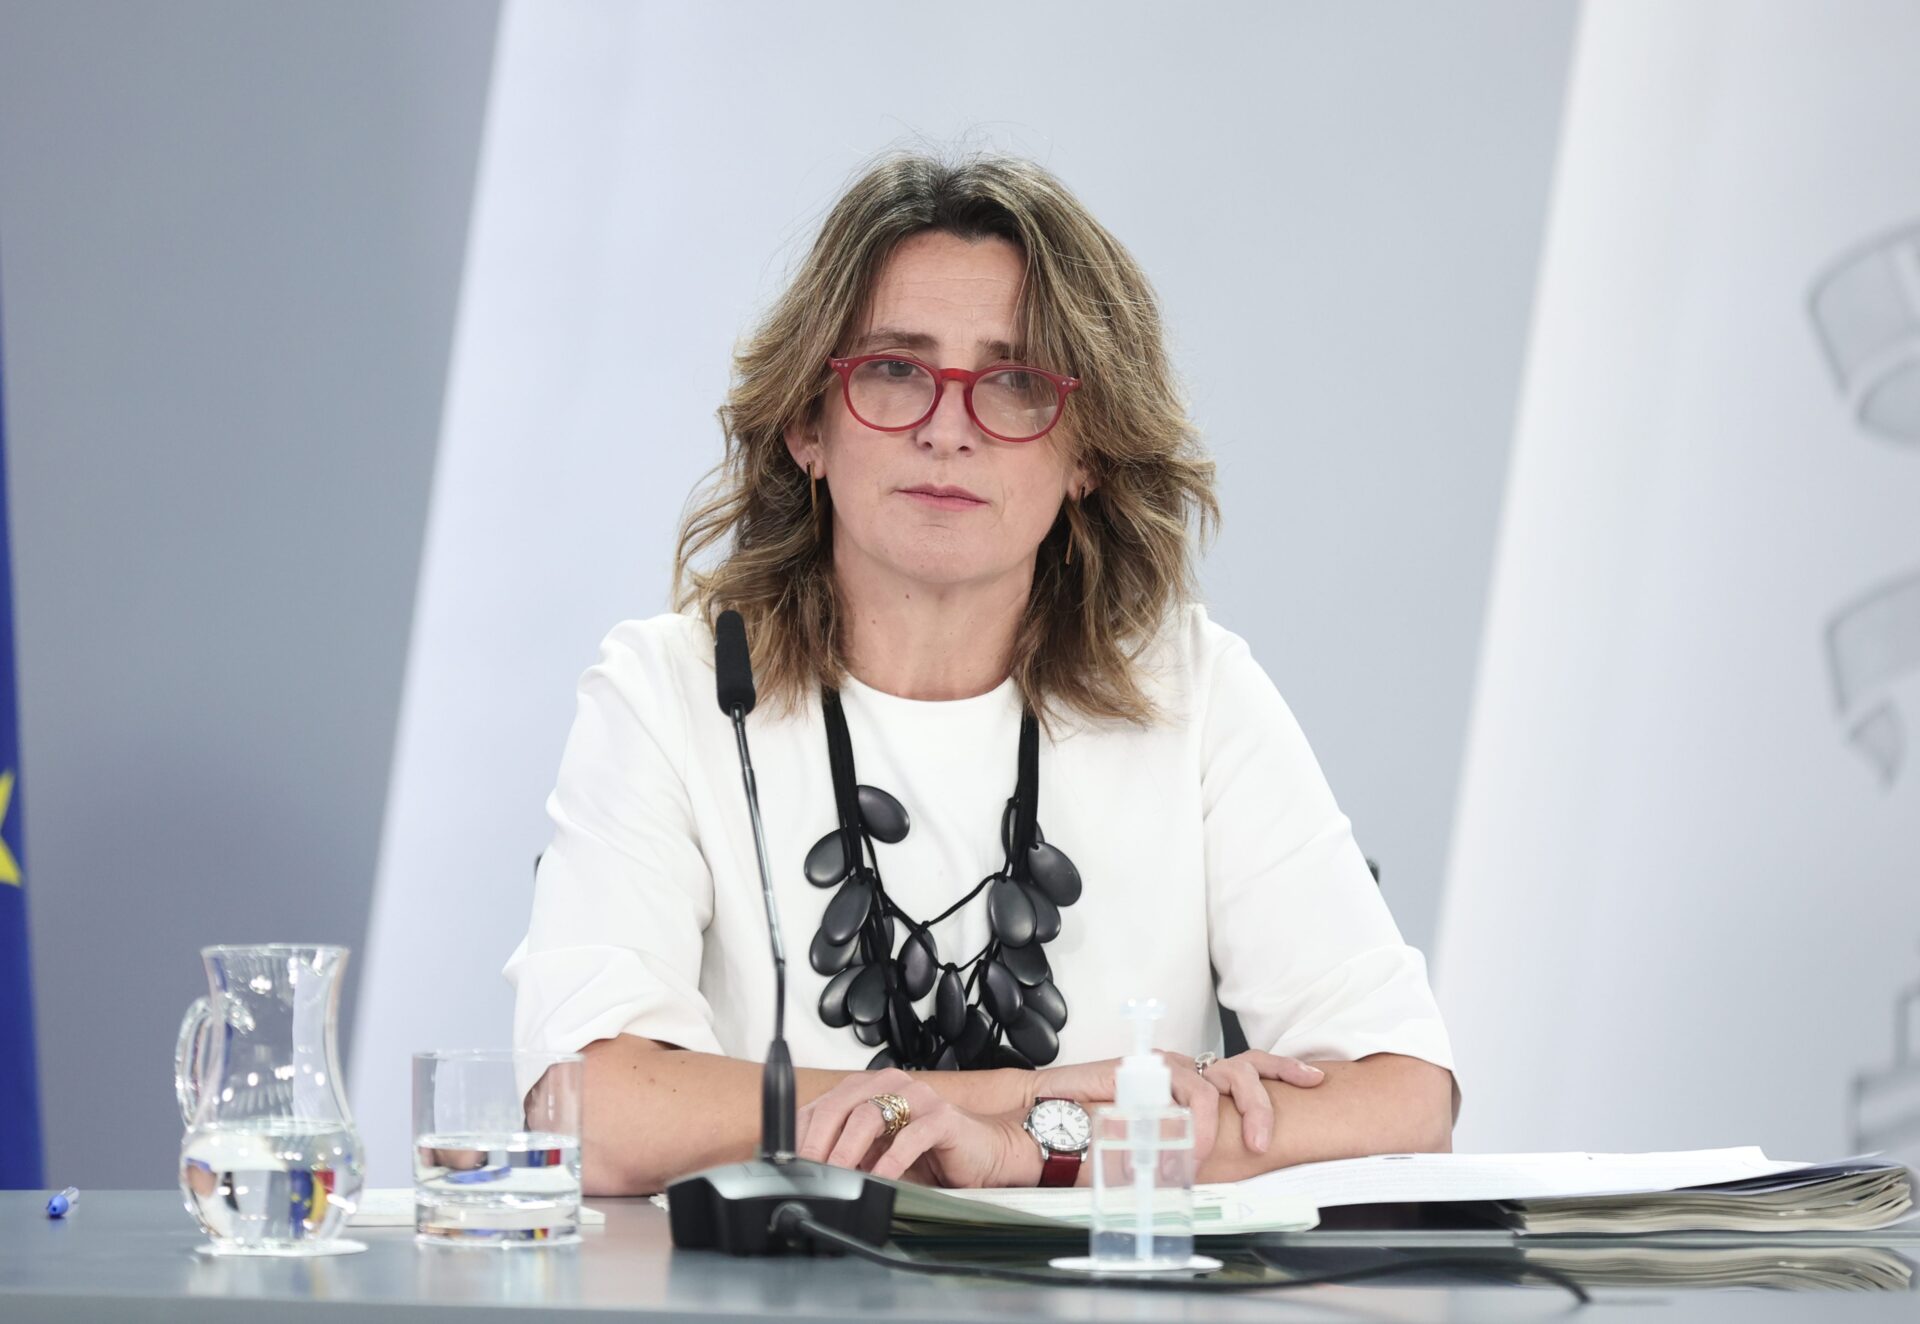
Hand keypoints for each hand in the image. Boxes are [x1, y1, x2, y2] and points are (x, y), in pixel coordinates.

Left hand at [795, 1069, 1038, 1187]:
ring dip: (847, 1151)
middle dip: (818, 1142)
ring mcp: (918, 1098)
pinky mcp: (943, 1117)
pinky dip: (890, 1159)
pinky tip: (879, 1177)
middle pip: (839, 1106)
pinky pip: (911, 1136)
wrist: (983, 1156)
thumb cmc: (930, 1155)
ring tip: (838, 1176)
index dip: (801, 1134)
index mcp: (869, 1090)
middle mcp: (891, 1086)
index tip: (788, 1165)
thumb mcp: (877, 1155)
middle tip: (807, 1172)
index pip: (822, 1106)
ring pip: (869, 1116)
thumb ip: (848, 1156)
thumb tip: (806, 1176)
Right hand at [1032, 1050, 1324, 1160]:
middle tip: (1265, 1140)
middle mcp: (1186, 1070)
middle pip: (1245, 1068)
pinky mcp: (1147, 1068)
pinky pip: (1187, 1088)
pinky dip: (1195, 1119)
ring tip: (1234, 1148)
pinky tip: (1190, 1142)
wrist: (1054, 1120)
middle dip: (1265, 1101)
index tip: (1316, 1080)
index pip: (1248, 1070)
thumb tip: (1226, 1170)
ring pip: (1221, 1074)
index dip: (1283, 1070)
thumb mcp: (1156, 1147)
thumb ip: (1185, 1149)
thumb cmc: (1101, 1135)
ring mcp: (1167, 1067)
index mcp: (1195, 1084)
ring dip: (1234, 1112)